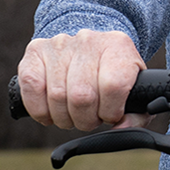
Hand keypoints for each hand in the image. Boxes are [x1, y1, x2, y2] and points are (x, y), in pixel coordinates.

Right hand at [16, 29, 153, 131]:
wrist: (91, 48)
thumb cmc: (114, 76)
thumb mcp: (135, 91)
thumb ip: (137, 115)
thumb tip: (120, 128)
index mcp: (118, 46)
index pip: (113, 86)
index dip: (110, 111)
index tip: (110, 114)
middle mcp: (87, 40)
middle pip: (82, 96)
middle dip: (85, 120)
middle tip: (89, 118)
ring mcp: (59, 44)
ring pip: (57, 96)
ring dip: (64, 118)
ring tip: (72, 114)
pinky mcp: (35, 51)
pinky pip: (32, 88)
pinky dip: (40, 110)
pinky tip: (51, 111)